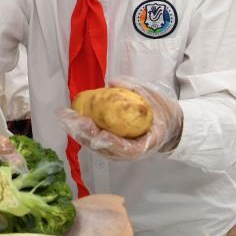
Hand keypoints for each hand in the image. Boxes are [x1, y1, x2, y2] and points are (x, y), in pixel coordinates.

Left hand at [59, 77, 182, 160]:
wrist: (167, 125)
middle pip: (104, 149)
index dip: (111, 142)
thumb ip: (136, 89)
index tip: (100, 131)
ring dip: (79, 133)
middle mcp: (128, 152)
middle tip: (75, 119)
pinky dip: (82, 131)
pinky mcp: (109, 146)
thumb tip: (112, 82)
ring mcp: (117, 151)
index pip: (126, 149)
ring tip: (67, 117)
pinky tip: (72, 119)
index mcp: (145, 145)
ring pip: (95, 146)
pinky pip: (94, 140)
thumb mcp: (155, 98)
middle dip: (87, 134)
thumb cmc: (162, 113)